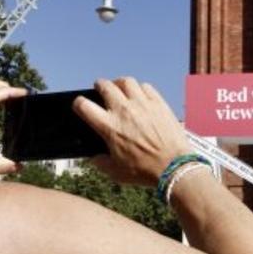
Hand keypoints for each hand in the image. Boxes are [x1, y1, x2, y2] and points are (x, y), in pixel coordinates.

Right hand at [73, 77, 190, 185]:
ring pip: (126, 81)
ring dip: (119, 83)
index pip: (83, 105)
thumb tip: (95, 157)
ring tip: (120, 88)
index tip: (80, 105)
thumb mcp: (115, 172)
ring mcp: (142, 104)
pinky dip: (140, 88)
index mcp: (109, 127)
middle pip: (105, 86)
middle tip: (100, 89)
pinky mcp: (158, 103)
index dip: (78, 103)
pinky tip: (140, 95)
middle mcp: (123, 111)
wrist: (173, 166)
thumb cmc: (145, 171)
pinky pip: (146, 86)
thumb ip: (100, 162)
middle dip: (99, 85)